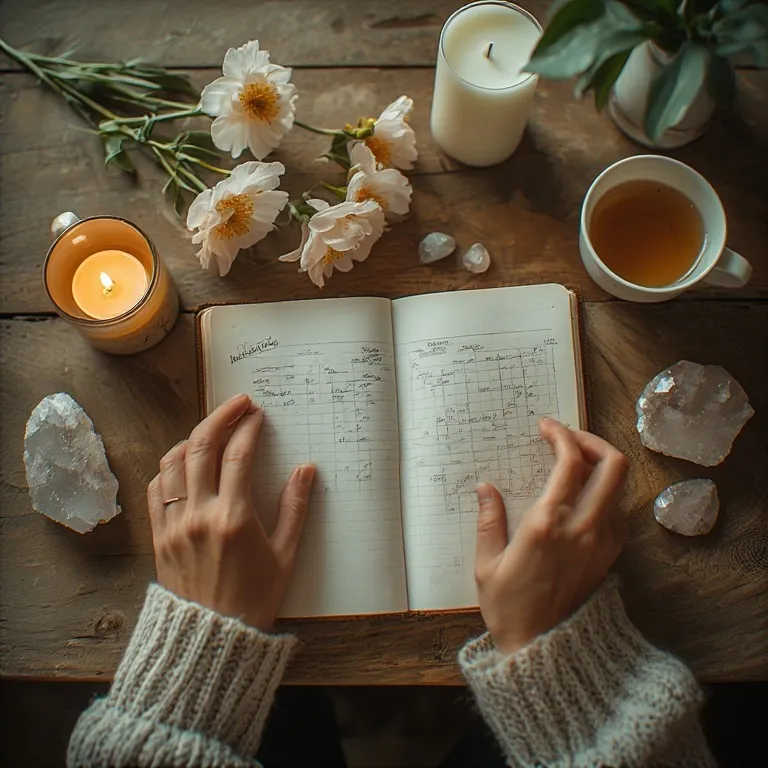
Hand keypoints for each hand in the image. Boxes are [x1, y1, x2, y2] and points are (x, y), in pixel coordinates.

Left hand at [146, 393, 315, 630]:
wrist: (212, 639)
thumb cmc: (254, 599)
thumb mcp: (285, 555)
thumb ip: (295, 509)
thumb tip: (305, 470)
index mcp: (234, 518)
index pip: (238, 456)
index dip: (248, 428)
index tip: (257, 415)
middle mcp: (199, 514)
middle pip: (201, 447)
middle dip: (220, 417)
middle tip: (237, 404)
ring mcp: (174, 524)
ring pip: (172, 463)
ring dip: (192, 439)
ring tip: (210, 431)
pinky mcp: (158, 536)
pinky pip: (155, 489)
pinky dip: (168, 469)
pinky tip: (184, 466)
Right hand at [474, 418, 627, 654]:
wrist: (542, 649)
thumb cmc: (509, 608)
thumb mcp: (486, 563)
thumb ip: (488, 520)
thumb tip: (484, 488)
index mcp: (548, 524)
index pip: (570, 462)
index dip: (561, 434)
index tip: (546, 426)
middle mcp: (583, 528)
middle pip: (613, 465)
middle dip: (593, 440)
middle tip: (568, 438)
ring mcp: (603, 542)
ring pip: (620, 486)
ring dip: (602, 465)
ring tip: (575, 462)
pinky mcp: (610, 555)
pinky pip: (618, 510)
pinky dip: (605, 492)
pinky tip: (582, 496)